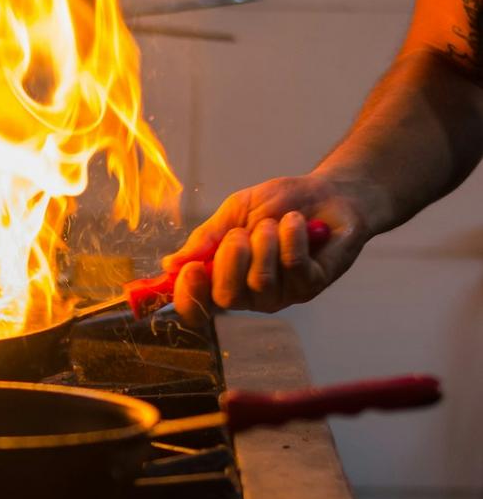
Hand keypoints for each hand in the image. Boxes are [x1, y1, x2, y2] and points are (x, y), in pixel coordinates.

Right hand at [162, 173, 373, 328]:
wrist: (327, 192)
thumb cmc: (280, 203)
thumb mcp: (235, 212)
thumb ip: (206, 238)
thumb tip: (171, 263)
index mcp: (224, 278)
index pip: (197, 306)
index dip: (188, 295)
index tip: (190, 269)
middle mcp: (251, 294)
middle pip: (226, 298)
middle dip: (231, 256)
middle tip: (244, 232)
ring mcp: (282, 294)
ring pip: (260, 280)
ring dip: (265, 239)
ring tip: (276, 222)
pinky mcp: (311, 285)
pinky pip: (292, 266)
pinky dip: (292, 235)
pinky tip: (299, 222)